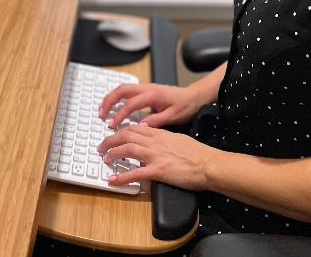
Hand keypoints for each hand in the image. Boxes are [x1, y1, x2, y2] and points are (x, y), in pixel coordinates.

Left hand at [96, 123, 217, 190]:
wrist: (208, 164)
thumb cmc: (198, 154)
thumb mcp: (178, 139)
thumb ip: (163, 138)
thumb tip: (154, 138)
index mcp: (160, 134)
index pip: (134, 128)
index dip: (120, 131)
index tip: (113, 135)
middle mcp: (155, 142)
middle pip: (126, 136)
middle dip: (110, 140)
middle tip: (102, 146)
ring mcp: (156, 156)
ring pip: (127, 150)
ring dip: (113, 154)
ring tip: (105, 159)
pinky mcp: (159, 171)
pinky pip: (136, 173)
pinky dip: (122, 177)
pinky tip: (113, 180)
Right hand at [98, 83, 201, 128]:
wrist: (194, 96)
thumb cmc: (185, 106)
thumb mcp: (173, 116)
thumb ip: (156, 121)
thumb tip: (140, 126)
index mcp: (153, 95)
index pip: (131, 104)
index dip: (120, 115)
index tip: (112, 125)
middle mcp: (147, 88)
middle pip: (122, 90)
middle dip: (109, 101)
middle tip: (101, 114)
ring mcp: (146, 88)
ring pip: (123, 88)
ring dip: (111, 98)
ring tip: (102, 110)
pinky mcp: (146, 90)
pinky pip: (128, 91)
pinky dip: (117, 97)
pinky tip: (113, 105)